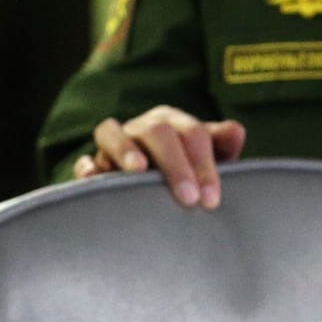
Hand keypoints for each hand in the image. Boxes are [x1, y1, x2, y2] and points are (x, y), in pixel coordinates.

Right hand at [70, 105, 246, 208]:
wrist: (154, 189)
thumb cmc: (187, 174)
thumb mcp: (208, 161)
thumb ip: (222, 146)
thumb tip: (236, 130)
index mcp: (174, 122)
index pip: (193, 133)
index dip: (204, 164)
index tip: (211, 199)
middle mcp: (143, 127)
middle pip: (157, 131)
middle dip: (175, 164)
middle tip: (189, 199)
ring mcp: (114, 143)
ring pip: (112, 132)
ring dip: (125, 148)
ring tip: (138, 170)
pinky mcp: (93, 165)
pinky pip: (85, 161)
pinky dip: (87, 167)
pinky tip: (94, 178)